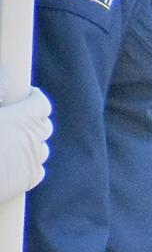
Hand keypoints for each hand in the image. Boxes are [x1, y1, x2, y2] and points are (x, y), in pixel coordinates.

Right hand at [0, 85, 52, 201]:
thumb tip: (7, 70)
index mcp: (20, 119)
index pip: (41, 103)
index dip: (34, 97)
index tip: (25, 94)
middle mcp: (32, 139)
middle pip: (44, 125)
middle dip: (33, 119)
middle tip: (16, 118)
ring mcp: (32, 161)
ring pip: (42, 148)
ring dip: (32, 142)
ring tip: (14, 140)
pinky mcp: (28, 181)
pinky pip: (38, 169)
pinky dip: (29, 164)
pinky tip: (15, 162)